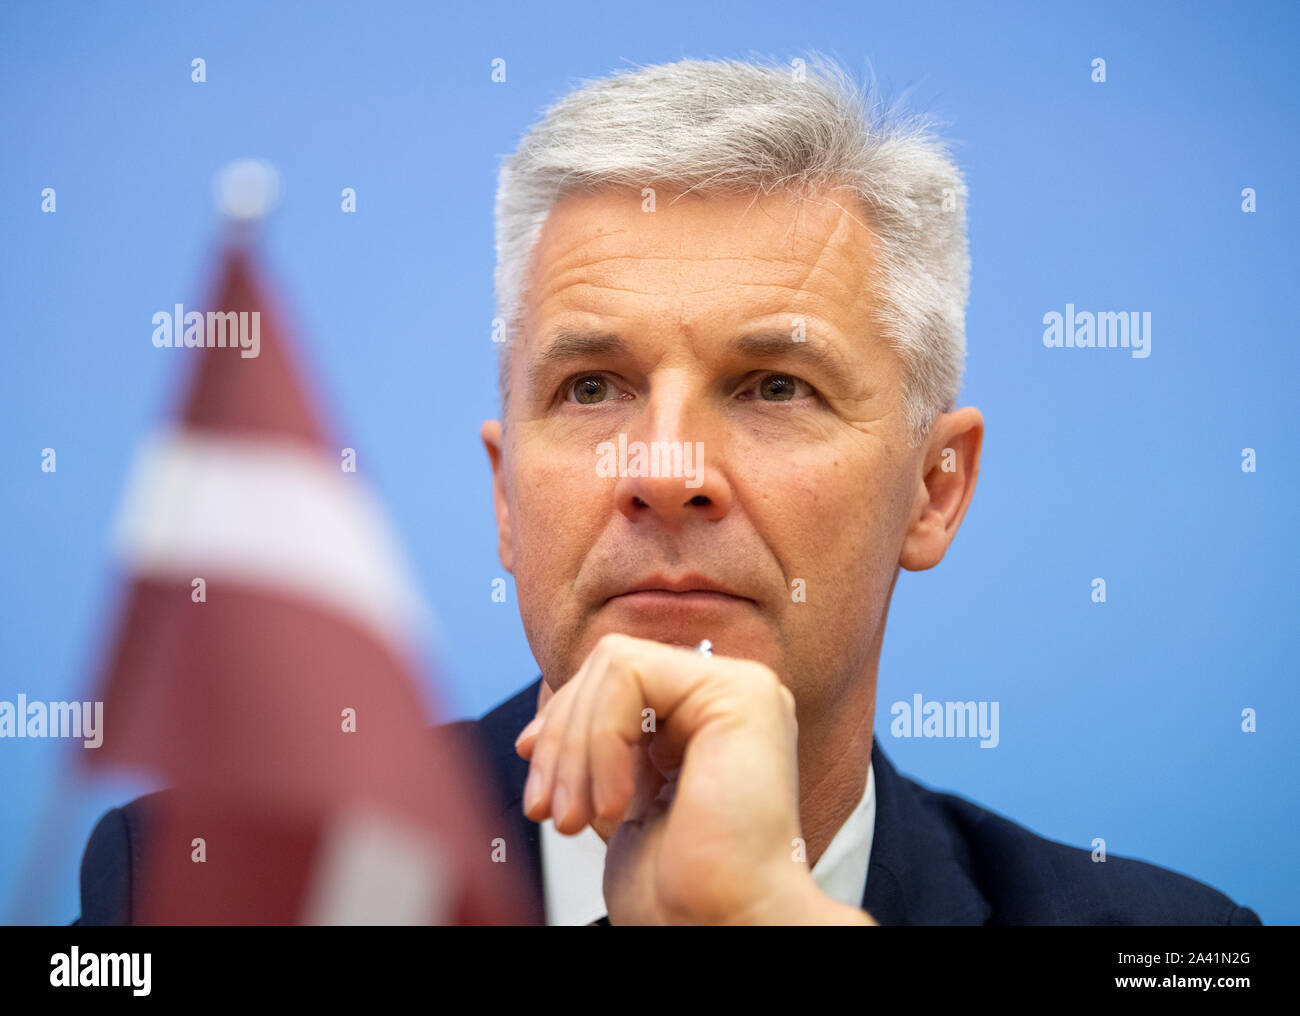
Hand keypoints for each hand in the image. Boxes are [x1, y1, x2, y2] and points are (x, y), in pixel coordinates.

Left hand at [514, 633, 875, 924]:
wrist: (724, 928)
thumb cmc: (684, 893)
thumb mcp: (620, 799)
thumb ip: (602, 749)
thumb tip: (544, 725)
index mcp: (704, 720)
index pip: (613, 680)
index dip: (562, 722)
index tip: (540, 782)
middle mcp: (727, 698)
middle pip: (607, 666)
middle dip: (562, 740)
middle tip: (555, 811)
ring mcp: (740, 689)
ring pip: (612, 664)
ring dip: (576, 748)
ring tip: (579, 816)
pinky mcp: (741, 693)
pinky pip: (629, 674)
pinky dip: (601, 740)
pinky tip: (617, 803)